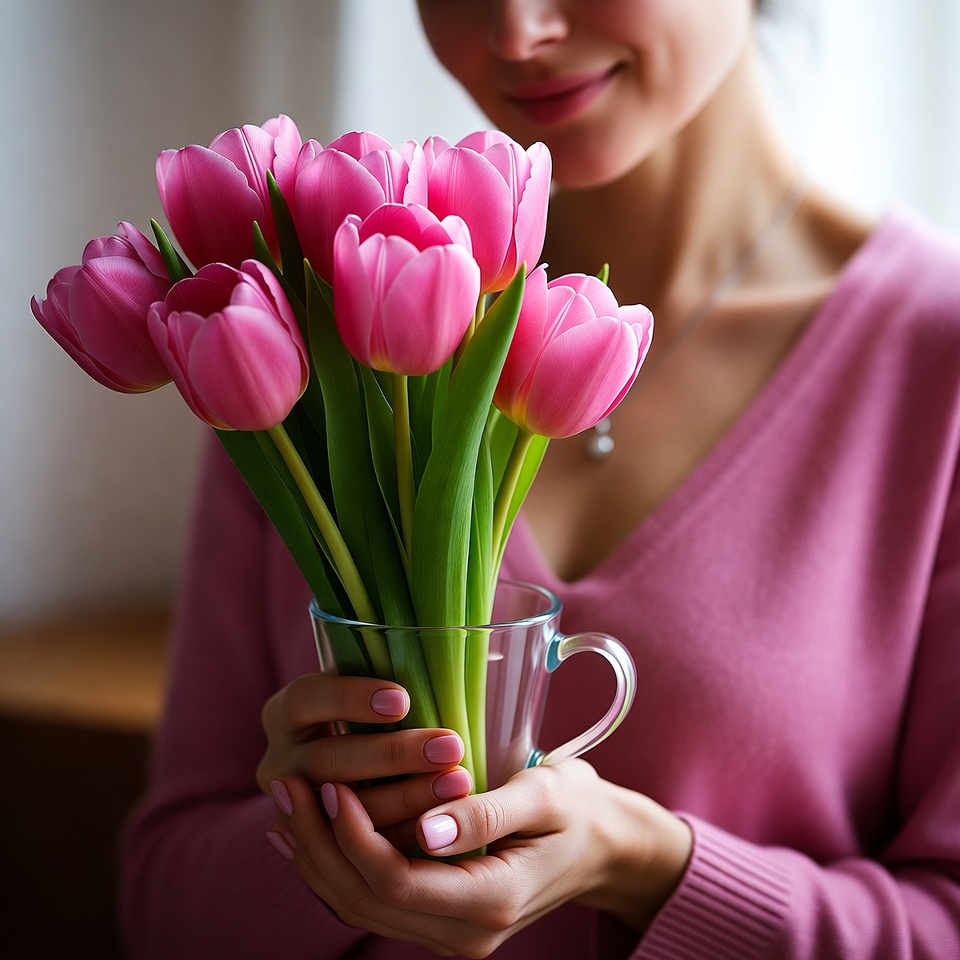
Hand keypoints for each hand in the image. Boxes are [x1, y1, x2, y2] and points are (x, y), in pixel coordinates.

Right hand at [257, 674, 471, 841]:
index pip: (307, 699)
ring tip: (459, 783)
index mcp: (286, 712)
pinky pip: (356, 847)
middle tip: (448, 747)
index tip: (402, 700)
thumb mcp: (376, 693)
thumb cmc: (381, 716)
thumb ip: (396, 676)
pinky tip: (442, 823)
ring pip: (344, 810)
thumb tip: (454, 649)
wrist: (365, 773)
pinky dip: (399, 834)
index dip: (350, 698)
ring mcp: (295, 811)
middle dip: (392, 754)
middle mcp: (280, 762)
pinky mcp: (320, 847)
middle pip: (329, 759)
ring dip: (405, 797)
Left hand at [268, 759, 692, 956]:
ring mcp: (450, 932)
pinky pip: (374, 899)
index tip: (330, 781)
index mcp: (490, 902)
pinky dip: (336, 865)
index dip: (352, 834)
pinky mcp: (441, 917)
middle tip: (288, 782)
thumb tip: (428, 828)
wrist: (603, 848)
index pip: (395, 880)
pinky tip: (310, 831)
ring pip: (360, 904)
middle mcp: (463, 933)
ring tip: (286, 802)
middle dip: (318, 842)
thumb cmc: (578, 810)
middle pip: (365, 899)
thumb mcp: (547, 797)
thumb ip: (489, 813)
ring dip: (317, 854)